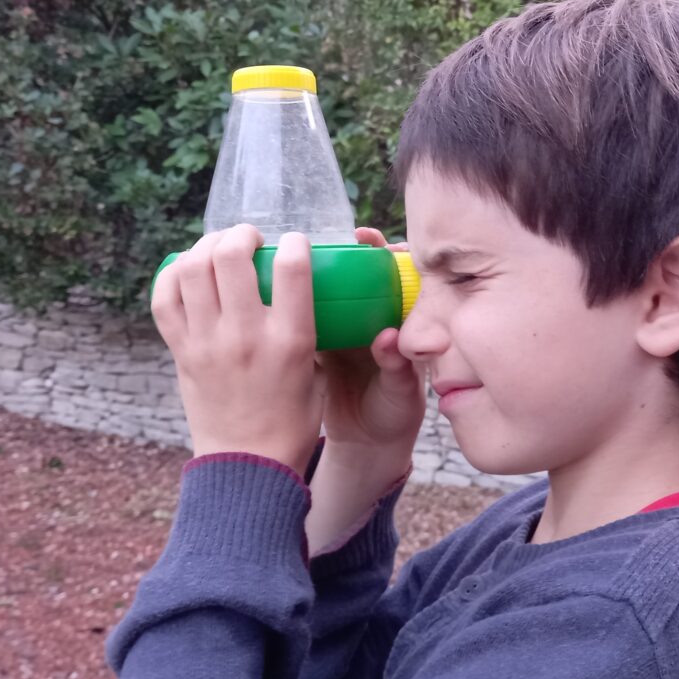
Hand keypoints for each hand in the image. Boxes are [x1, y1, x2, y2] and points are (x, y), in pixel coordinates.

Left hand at [151, 223, 323, 475]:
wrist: (248, 465)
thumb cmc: (291, 422)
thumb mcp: (315, 373)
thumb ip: (306, 331)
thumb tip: (298, 294)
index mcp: (290, 341)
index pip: (292, 268)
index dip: (294, 242)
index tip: (294, 243)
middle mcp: (245, 336)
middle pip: (231, 256)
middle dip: (241, 234)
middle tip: (250, 239)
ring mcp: (207, 343)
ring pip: (191, 268)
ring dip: (206, 246)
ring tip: (218, 248)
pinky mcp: (181, 352)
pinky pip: (164, 298)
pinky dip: (172, 275)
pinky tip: (187, 271)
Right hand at [313, 227, 426, 454]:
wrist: (366, 441)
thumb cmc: (394, 413)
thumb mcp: (400, 392)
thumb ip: (397, 367)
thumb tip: (388, 339)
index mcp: (394, 325)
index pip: (396, 281)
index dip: (390, 257)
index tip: (380, 244)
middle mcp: (369, 321)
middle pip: (362, 278)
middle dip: (357, 254)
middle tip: (355, 237)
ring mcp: (342, 331)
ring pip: (332, 294)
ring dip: (321, 273)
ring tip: (308, 252)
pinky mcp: (317, 345)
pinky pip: (306, 318)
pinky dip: (295, 302)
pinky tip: (279, 285)